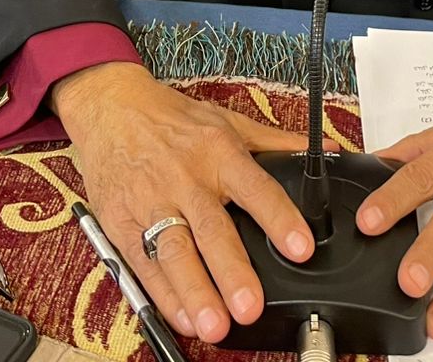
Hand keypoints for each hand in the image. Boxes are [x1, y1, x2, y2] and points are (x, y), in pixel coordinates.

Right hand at [52, 62, 317, 342]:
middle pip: (211, 229)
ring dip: (194, 290)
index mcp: (218, 152)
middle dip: (231, 271)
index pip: (255, 187)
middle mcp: (186, 178)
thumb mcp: (227, 121)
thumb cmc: (171, 117)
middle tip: (249, 307)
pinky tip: (182, 316)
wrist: (110, 106)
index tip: (301, 247)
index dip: (278, 218)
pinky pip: (143, 263)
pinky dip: (163, 293)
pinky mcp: (121, 222)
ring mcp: (151, 201)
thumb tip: (322, 152)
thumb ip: (274, 143)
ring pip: (174, 252)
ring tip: (213, 325)